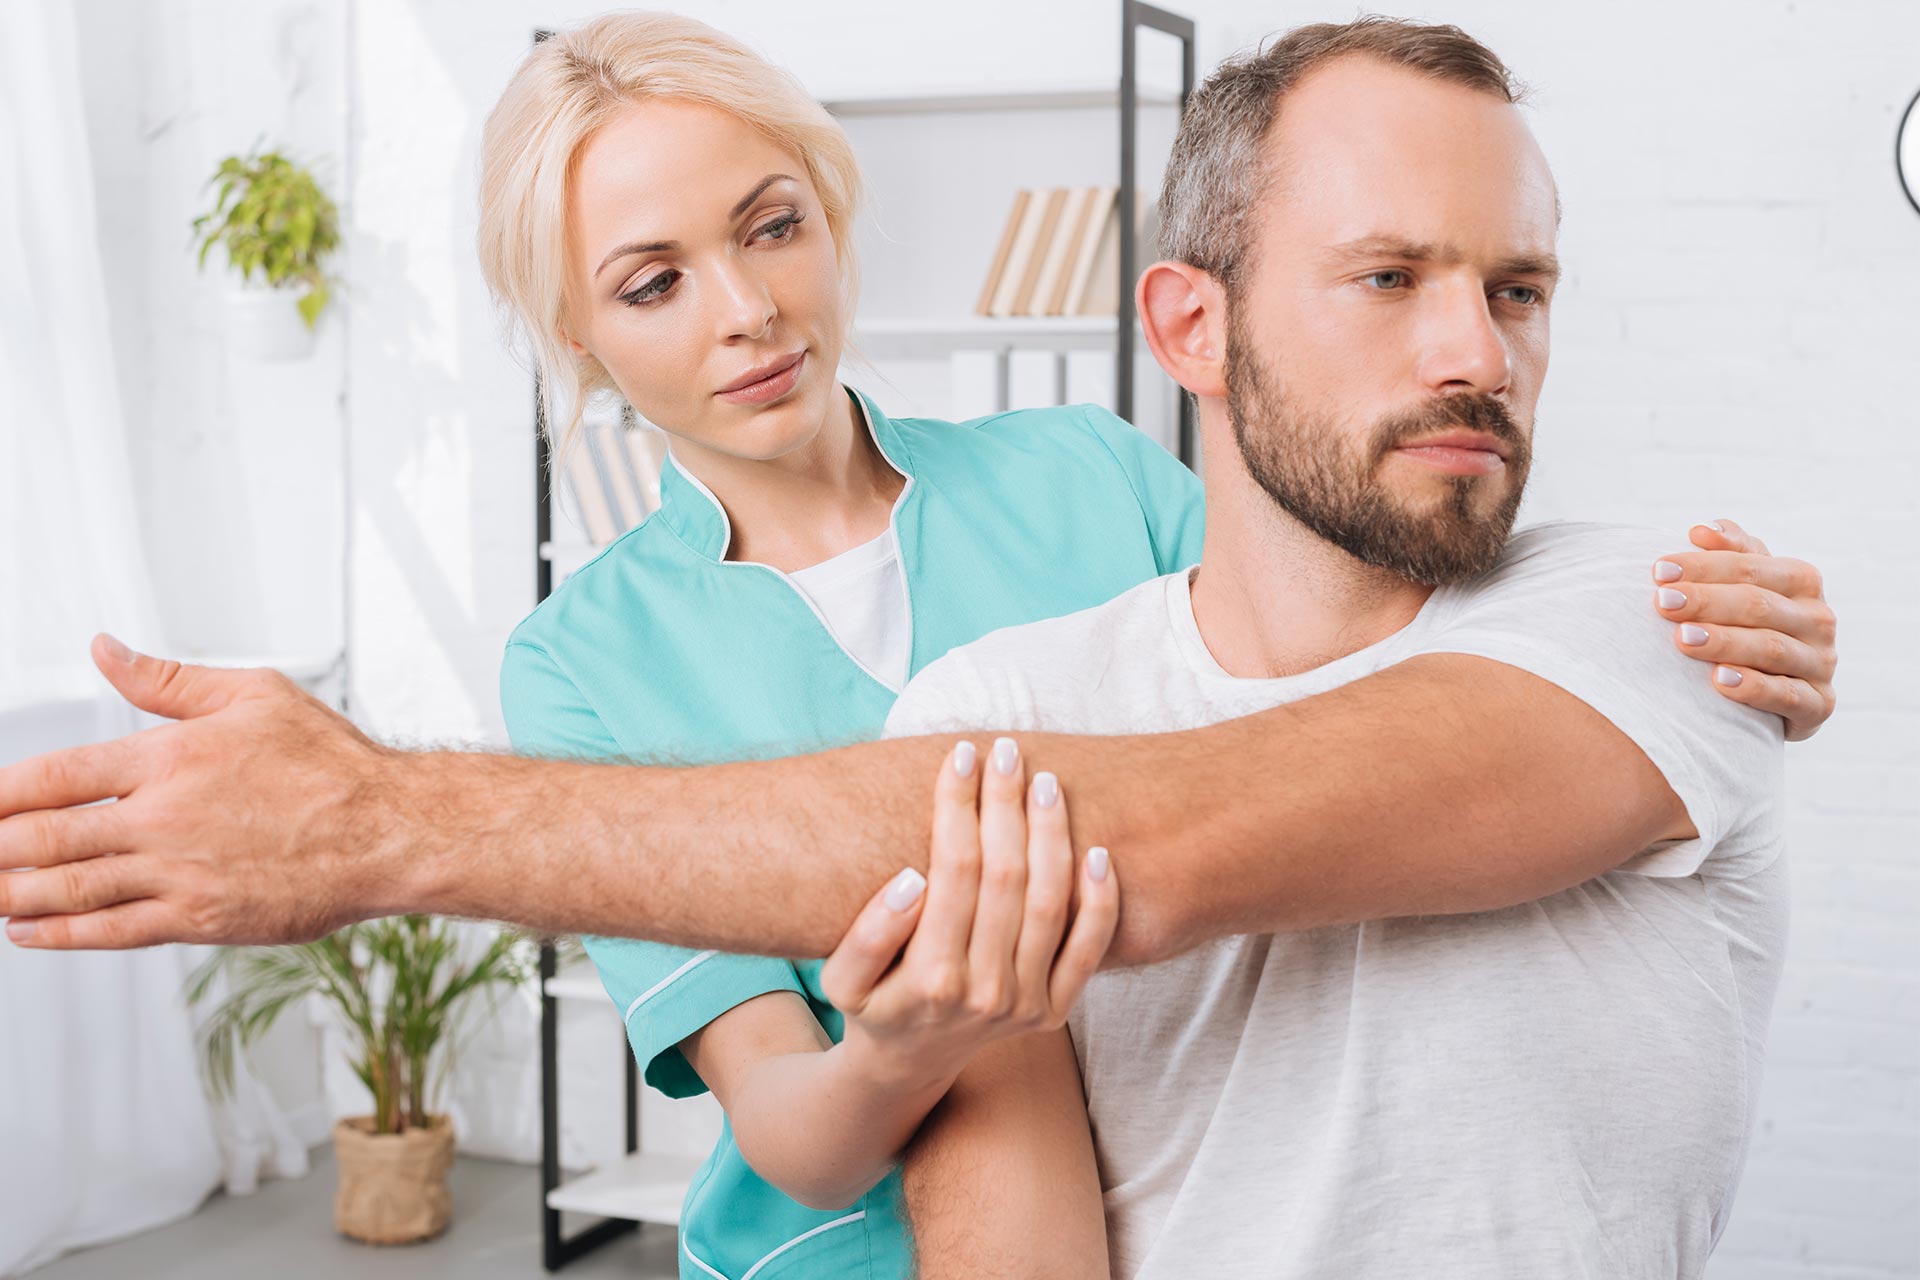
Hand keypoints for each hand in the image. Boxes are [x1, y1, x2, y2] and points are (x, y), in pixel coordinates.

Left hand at [1, 635, 402, 948]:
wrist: (390, 831)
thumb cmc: (332, 762)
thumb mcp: (254, 695)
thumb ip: (168, 679)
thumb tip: (102, 649)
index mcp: (169, 758)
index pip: (53, 778)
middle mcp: (163, 818)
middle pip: (43, 840)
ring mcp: (178, 874)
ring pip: (67, 890)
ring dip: (10, 894)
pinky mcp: (201, 919)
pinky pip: (111, 931)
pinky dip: (58, 934)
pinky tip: (26, 929)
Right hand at [820, 737, 1117, 1093]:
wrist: (908, 1069)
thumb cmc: (872, 1005)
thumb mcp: (840, 979)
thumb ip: (870, 934)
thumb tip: (913, 879)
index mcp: (931, 978)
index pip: (953, 869)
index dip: (958, 806)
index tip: (960, 757)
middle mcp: (985, 992)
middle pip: (1005, 877)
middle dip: (1006, 805)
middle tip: (1007, 752)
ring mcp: (1026, 1004)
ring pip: (1050, 903)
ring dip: (1052, 836)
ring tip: (1045, 783)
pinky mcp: (1054, 1011)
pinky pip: (1090, 951)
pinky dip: (1101, 902)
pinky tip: (1098, 851)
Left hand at [1652, 519, 1837, 740]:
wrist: (1777, 692)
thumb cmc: (1749, 624)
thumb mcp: (1745, 584)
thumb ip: (1731, 553)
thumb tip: (1701, 530)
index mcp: (1801, 581)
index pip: (1752, 567)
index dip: (1705, 567)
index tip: (1659, 571)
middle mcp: (1818, 619)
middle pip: (1759, 605)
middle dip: (1706, 602)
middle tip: (1661, 603)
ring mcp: (1821, 663)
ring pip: (1771, 648)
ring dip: (1724, 642)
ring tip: (1682, 639)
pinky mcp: (1819, 704)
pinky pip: (1788, 695)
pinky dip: (1753, 687)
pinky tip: (1719, 681)